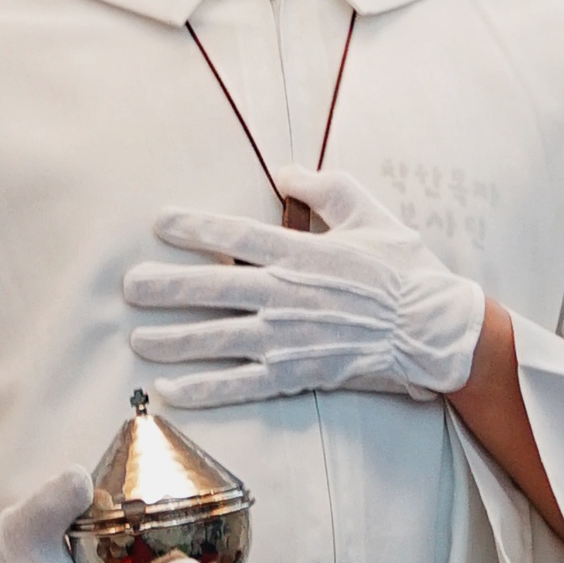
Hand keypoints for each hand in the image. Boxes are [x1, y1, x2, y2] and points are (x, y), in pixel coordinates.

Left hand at [120, 178, 486, 407]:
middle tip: (129, 287)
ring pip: (218, 339)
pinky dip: (205, 390)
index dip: (195, 227)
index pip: (236, 237)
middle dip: (166, 288)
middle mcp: (287, 295)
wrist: (434, 331)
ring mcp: (288, 337)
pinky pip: (241, 384)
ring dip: (174, 341)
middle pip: (213, 289)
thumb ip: (325, 187)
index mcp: (302, 253)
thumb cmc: (404, 270)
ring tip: (138, 340)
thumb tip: (284, 171)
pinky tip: (170, 391)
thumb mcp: (370, 213)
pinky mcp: (297, 372)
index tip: (159, 222)